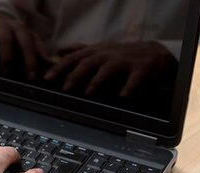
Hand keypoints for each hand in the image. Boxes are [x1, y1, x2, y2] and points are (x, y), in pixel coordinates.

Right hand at [0, 10, 49, 79]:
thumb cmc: (12, 36)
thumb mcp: (28, 39)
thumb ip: (38, 51)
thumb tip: (51, 65)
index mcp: (18, 28)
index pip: (26, 42)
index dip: (29, 60)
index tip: (31, 76)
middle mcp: (2, 26)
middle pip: (6, 39)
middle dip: (8, 58)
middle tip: (8, 75)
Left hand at [44, 41, 176, 96]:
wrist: (153, 53)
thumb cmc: (122, 54)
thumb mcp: (99, 49)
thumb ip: (79, 50)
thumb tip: (58, 50)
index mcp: (96, 52)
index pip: (73, 58)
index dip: (59, 67)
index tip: (46, 79)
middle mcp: (108, 55)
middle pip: (88, 62)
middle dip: (75, 74)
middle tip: (64, 88)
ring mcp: (125, 61)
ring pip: (109, 68)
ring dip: (98, 79)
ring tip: (89, 91)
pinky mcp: (141, 69)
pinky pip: (135, 78)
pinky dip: (129, 87)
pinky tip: (123, 96)